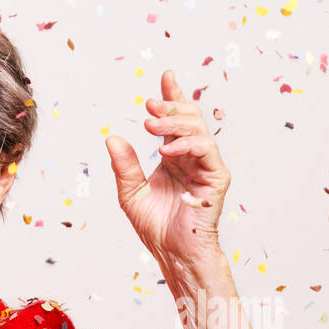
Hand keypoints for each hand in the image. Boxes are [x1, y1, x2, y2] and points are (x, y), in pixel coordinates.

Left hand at [105, 70, 230, 268]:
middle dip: (170, 106)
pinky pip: (206, 151)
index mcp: (173, 155)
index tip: (166, 76)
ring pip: (198, 129)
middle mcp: (191, 156)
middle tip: (149, 107)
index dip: (172, 96)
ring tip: (151, 125)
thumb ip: (124, 165)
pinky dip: (187, 144)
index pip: (175, 120)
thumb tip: (111, 137)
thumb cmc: (155, 225)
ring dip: (174, 122)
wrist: (172, 252)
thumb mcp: (130, 191)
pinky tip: (167, 149)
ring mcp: (206, 165)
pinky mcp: (216, 178)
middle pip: (189, 118)